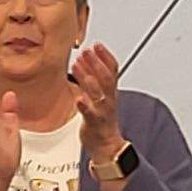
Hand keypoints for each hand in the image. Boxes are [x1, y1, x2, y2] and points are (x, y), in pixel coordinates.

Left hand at [71, 44, 127, 175]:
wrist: (107, 146)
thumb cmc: (102, 120)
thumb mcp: (102, 96)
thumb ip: (95, 80)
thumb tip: (87, 61)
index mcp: (111, 92)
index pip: (113, 70)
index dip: (106, 56)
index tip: (97, 44)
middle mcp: (109, 99)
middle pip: (107, 78)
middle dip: (97, 63)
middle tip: (86, 51)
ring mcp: (102, 111)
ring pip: (99, 93)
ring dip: (88, 78)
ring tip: (77, 66)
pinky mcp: (94, 123)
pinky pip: (90, 113)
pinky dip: (84, 105)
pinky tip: (78, 98)